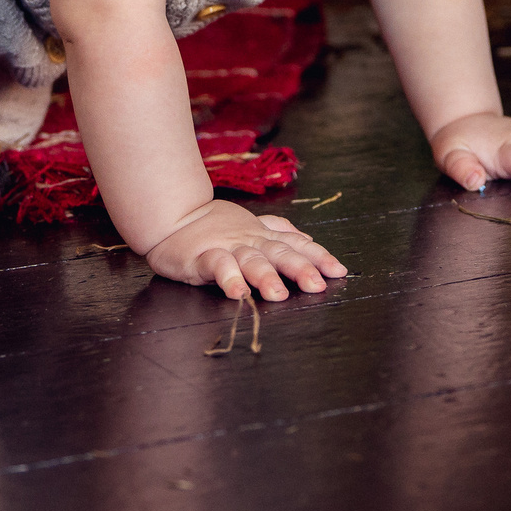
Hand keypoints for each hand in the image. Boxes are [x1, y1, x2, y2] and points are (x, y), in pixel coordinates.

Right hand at [143, 198, 347, 300]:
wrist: (171, 216)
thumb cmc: (211, 224)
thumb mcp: (249, 224)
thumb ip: (278, 231)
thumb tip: (308, 238)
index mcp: (262, 236)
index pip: (295, 245)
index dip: (318, 257)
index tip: (339, 271)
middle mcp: (249, 240)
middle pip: (278, 253)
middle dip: (299, 268)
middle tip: (316, 286)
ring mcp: (226, 247)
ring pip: (250, 260)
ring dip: (265, 276)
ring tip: (278, 294)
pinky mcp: (201, 257)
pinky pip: (216, 266)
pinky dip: (228, 278)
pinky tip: (238, 293)